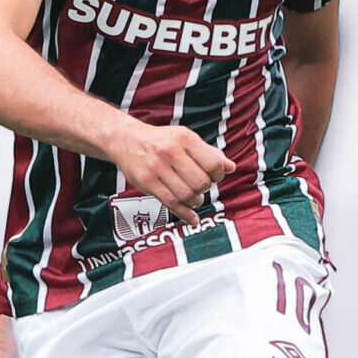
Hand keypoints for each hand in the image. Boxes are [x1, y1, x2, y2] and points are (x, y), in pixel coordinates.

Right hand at [107, 119, 230, 224]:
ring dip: (195, 201)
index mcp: (184, 138)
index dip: (218, 175)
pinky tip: (192, 219)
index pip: (213, 163)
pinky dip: (185, 215)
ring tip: (194, 198)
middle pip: (201, 182)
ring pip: (187, 195)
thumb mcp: (185, 138)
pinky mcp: (147, 182)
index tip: (214, 177)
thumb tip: (231, 167)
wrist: (126, 140)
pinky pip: (171, 203)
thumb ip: (208, 153)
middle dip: (205, 189)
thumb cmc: (160, 140)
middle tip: (201, 187)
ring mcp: (157, 167)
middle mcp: (171, 151)